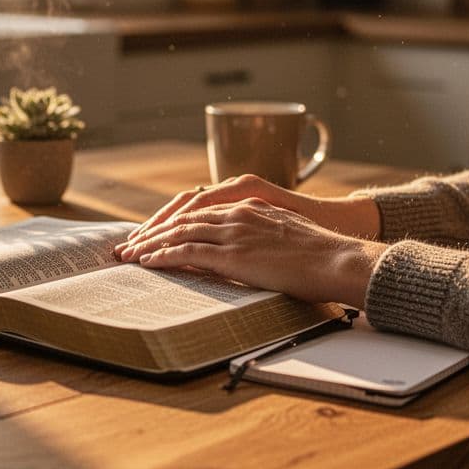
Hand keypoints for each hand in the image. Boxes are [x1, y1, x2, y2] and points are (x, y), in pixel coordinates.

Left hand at [115, 196, 385, 307]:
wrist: (339, 260)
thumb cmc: (321, 256)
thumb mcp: (285, 235)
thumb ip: (261, 237)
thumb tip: (248, 253)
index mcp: (250, 206)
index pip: (200, 209)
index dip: (173, 222)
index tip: (154, 233)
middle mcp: (238, 213)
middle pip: (183, 218)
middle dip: (152, 231)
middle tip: (129, 244)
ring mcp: (234, 232)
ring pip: (179, 233)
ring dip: (150, 244)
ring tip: (129, 255)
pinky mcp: (233, 254)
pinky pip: (188, 252)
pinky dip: (164, 256)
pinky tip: (148, 262)